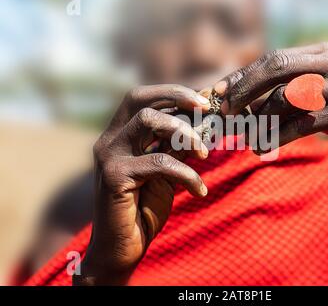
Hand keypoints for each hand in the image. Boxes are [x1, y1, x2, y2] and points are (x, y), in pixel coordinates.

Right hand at [74, 85, 209, 284]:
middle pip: (140, 99)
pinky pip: (159, 162)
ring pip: (148, 121)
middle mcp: (109, 140)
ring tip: (204, 153)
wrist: (122, 247)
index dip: (172, 93)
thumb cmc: (144, 208)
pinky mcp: (114, 177)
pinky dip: (186, 174)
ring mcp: (109, 157)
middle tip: (206, 109)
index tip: (203, 101)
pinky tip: (199, 191)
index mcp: (119, 135)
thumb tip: (204, 123)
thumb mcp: (165, 171)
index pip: (141, 97)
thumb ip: (176, 147)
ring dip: (184, 133)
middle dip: (177, 97)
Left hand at [215, 42, 327, 251]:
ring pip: (285, 98)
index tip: (219, 91)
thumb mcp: (319, 95)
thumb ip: (289, 90)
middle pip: (276, 68)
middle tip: (225, 111)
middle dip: (244, 89)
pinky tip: (264, 147)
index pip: (274, 58)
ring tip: (248, 140)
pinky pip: (300, 123)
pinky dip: (276, 137)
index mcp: (324, 52)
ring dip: (260, 122)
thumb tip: (242, 102)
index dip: (244, 75)